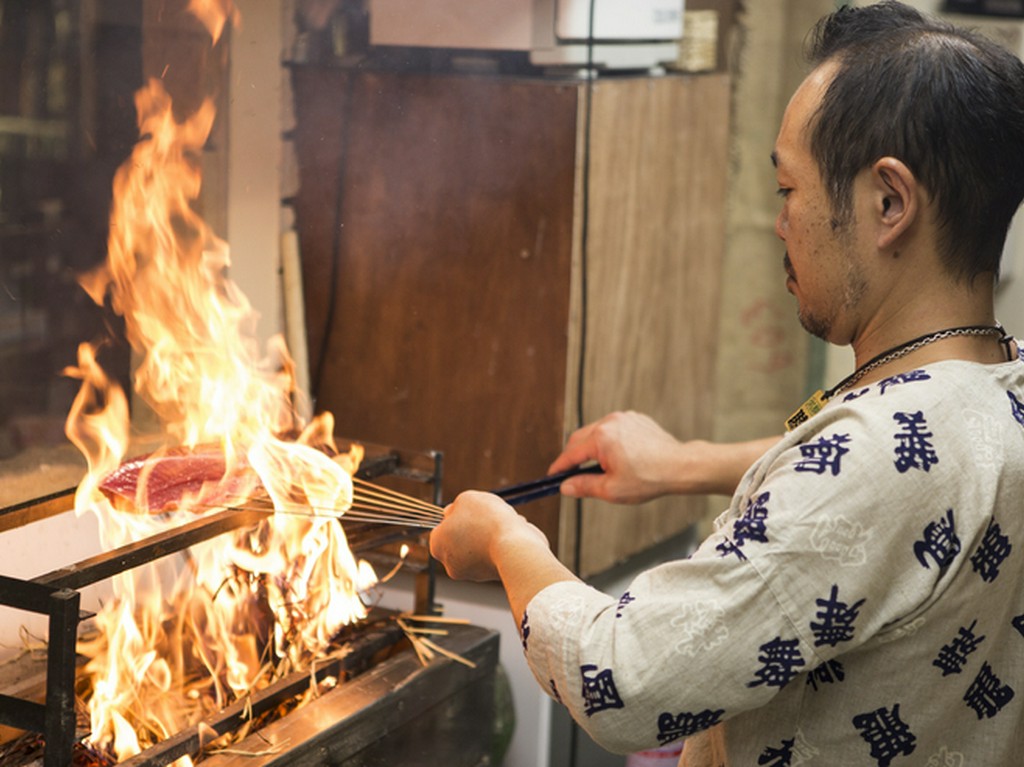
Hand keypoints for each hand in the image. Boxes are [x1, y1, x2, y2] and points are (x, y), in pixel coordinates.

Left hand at [429, 491, 549, 581]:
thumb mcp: (466, 499)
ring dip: (491, 535)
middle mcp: (450, 564)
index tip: (469, 511)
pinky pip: (496, 555)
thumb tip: (452, 512)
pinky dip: (503, 545)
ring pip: (480, 547)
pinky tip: (512, 536)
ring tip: (504, 525)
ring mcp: (472, 574)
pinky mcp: (492, 577)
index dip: (455, 517)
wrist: (514, 547)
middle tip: (488, 516)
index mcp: (437, 545)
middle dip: (474, 528)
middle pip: (460, 539)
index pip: (441, 529)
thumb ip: (455, 506)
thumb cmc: (486, 520)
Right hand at [548, 411, 688, 503]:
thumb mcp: (612, 489)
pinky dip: (608, 441)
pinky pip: (613, 428)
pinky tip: (616, 457)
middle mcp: (609, 422)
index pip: (571, 454)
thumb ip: (584, 486)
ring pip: (596, 432)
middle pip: (580, 439)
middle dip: (573, 456)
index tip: (552, 476)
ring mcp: (623, 418)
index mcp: (601, 438)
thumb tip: (565, 486)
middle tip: (571, 474)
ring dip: (591, 447)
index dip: (559, 467)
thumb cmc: (648, 478)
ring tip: (596, 467)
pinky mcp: (634, 418)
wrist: (680, 466)